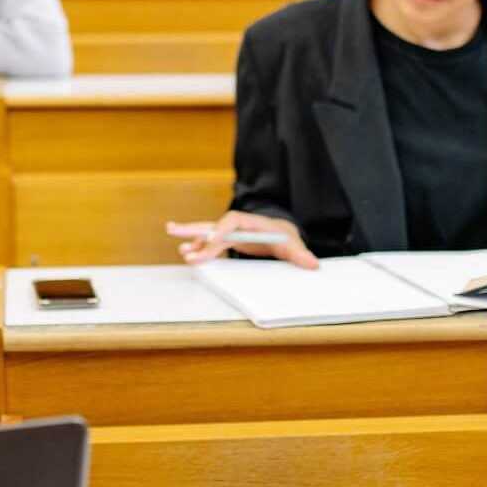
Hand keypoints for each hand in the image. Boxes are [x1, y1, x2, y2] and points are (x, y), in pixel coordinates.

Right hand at [168, 212, 318, 268]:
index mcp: (252, 222)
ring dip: (191, 238)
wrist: (282, 233)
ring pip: (207, 233)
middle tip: (176, 232)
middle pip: (214, 225)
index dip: (221, 231)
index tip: (211, 242)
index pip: (233, 222)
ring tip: (174, 239)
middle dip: (195, 230)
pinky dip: (197, 247)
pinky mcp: (227, 240)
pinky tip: (185, 252)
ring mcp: (230, 233)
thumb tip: (312, 264)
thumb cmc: (287, 237)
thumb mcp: (294, 245)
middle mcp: (238, 225)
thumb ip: (301, 254)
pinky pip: (209, 243)